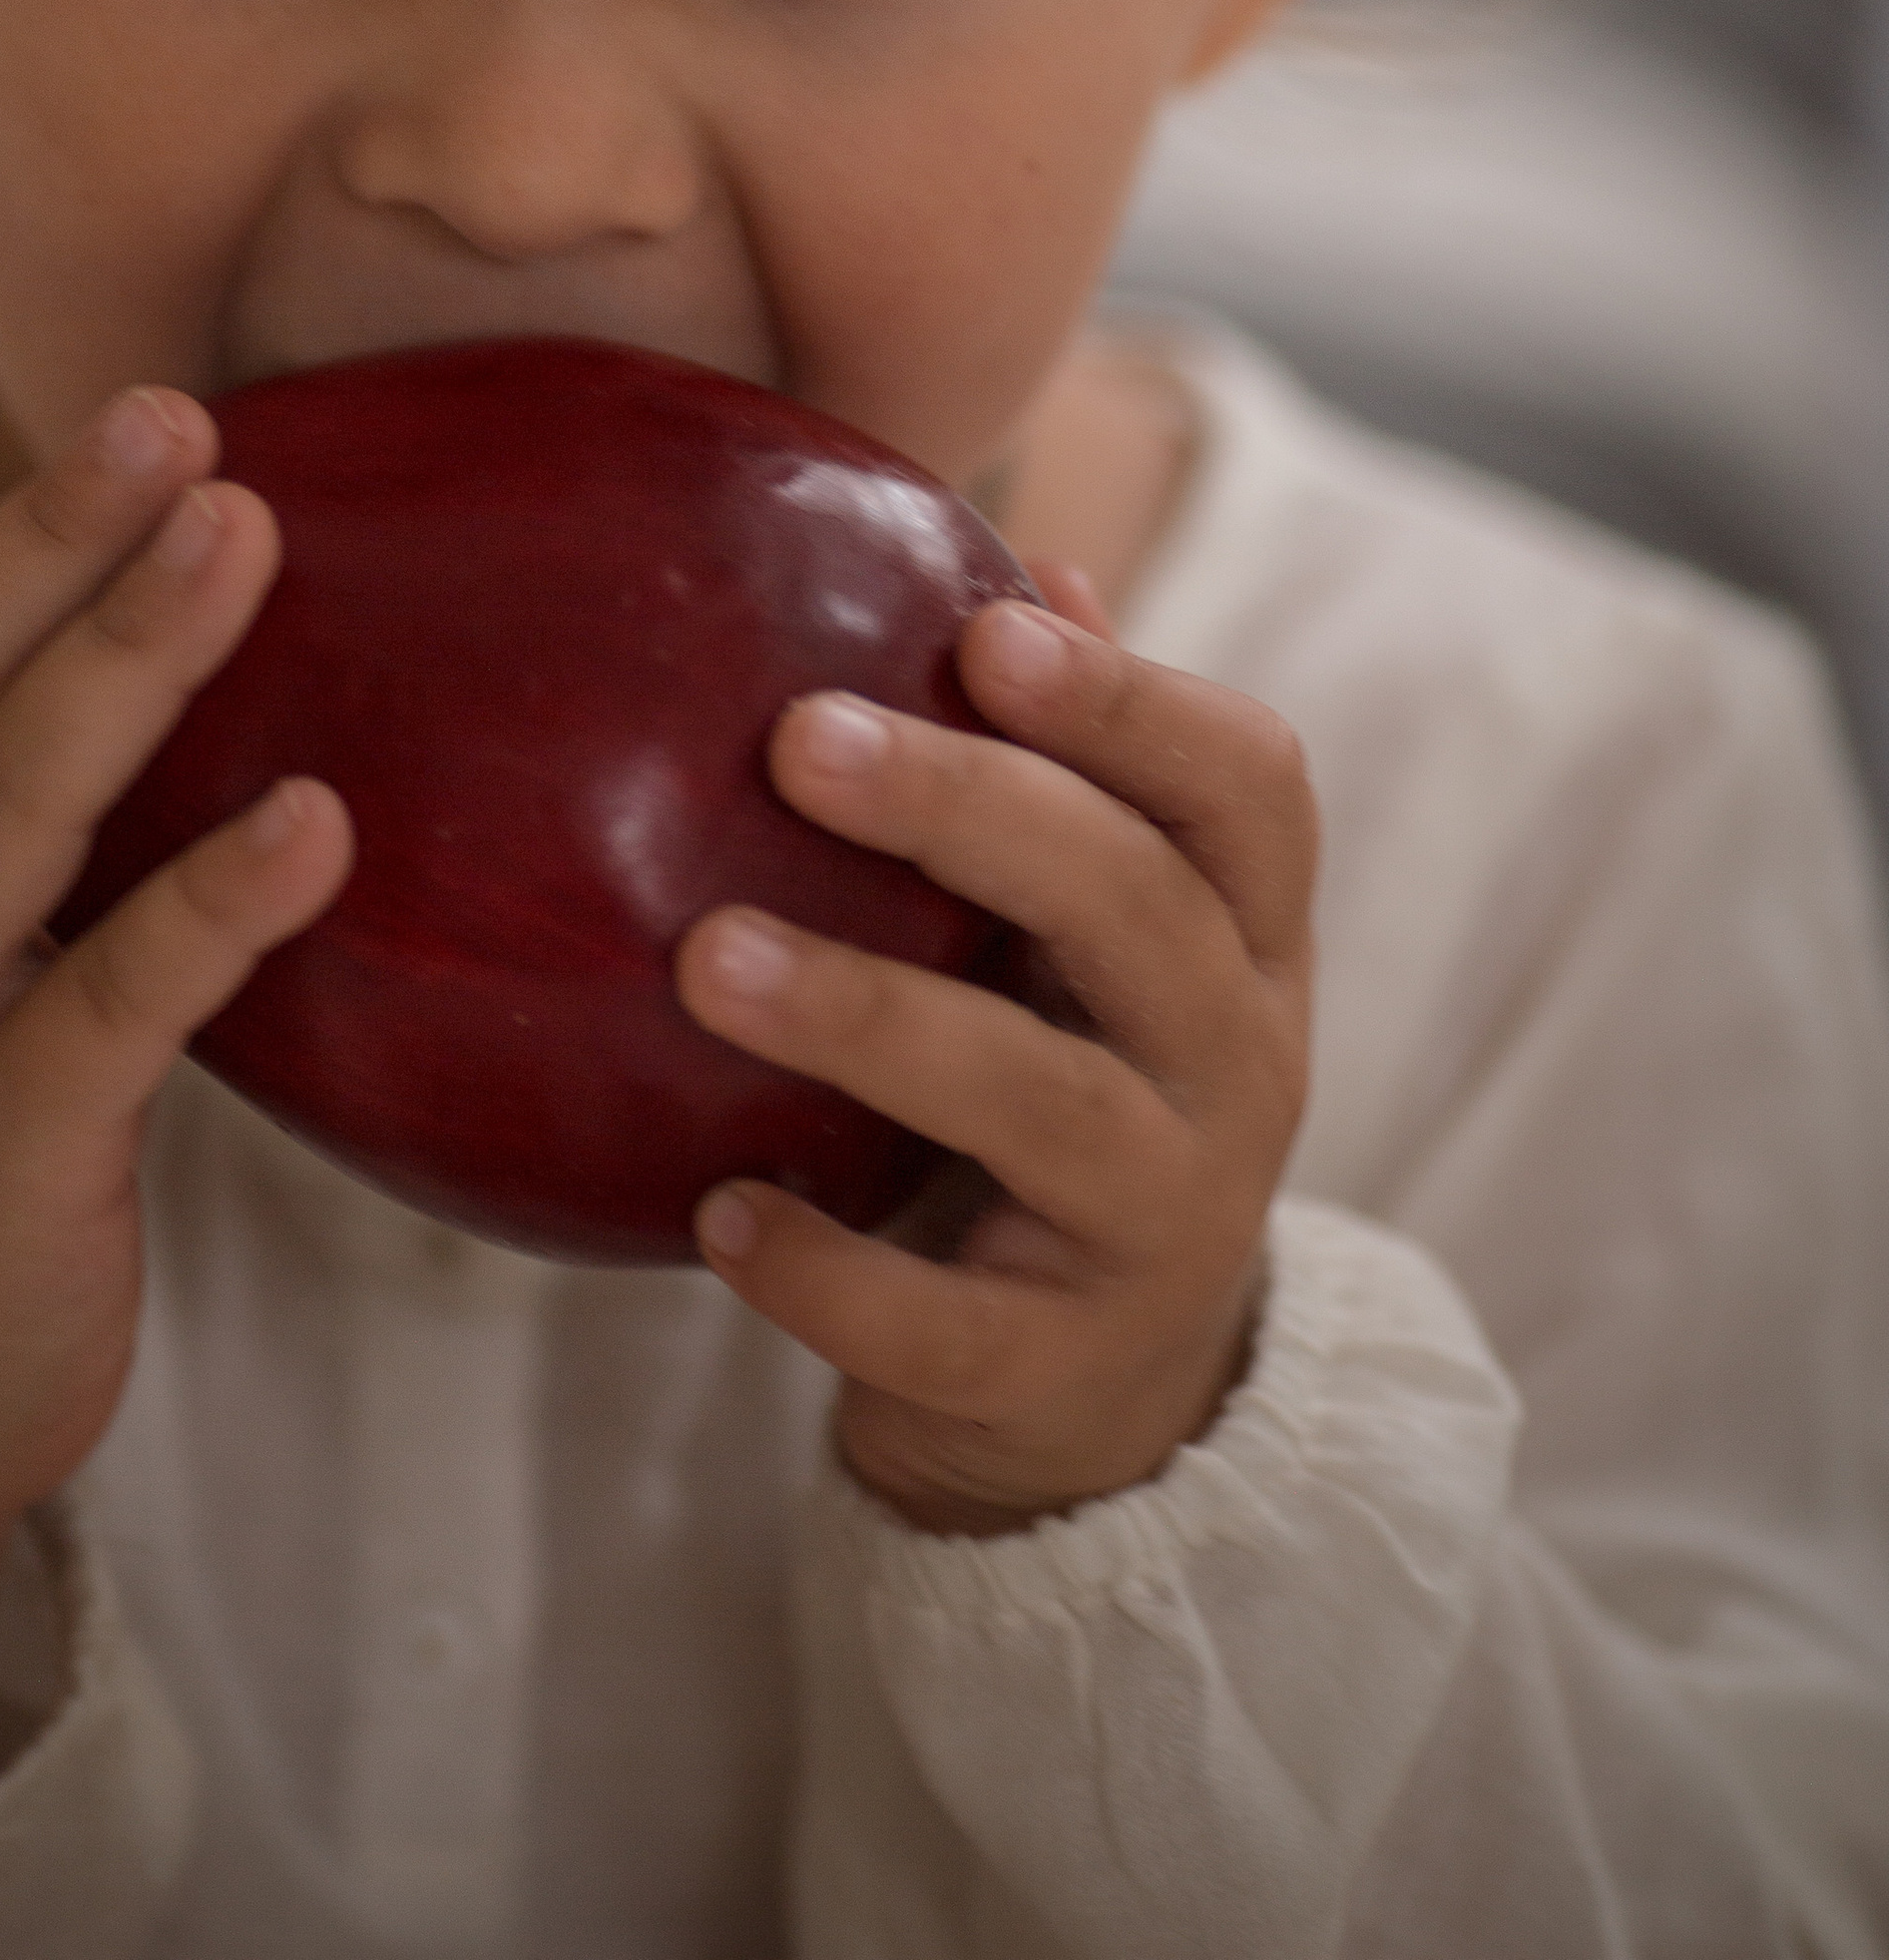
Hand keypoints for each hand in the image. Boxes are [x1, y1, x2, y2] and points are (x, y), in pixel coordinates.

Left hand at [675, 575, 1312, 1534]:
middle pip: (1137, 911)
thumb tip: (1032, 565)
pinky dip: (828, 1273)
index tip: (988, 632)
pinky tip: (713, 1210)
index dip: (1134, 702)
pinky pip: (949, 1324)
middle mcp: (1239, 1065)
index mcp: (1246, 934)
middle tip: (798, 737)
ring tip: (708, 957)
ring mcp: (1167, 1222)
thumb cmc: (1078, 1077)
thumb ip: (1075, 767)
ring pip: (1043, 1104)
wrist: (1112, 1395)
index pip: (1253, 787)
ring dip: (872, 1018)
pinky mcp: (1065, 1369)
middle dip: (971, 812)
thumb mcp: (1100, 933)